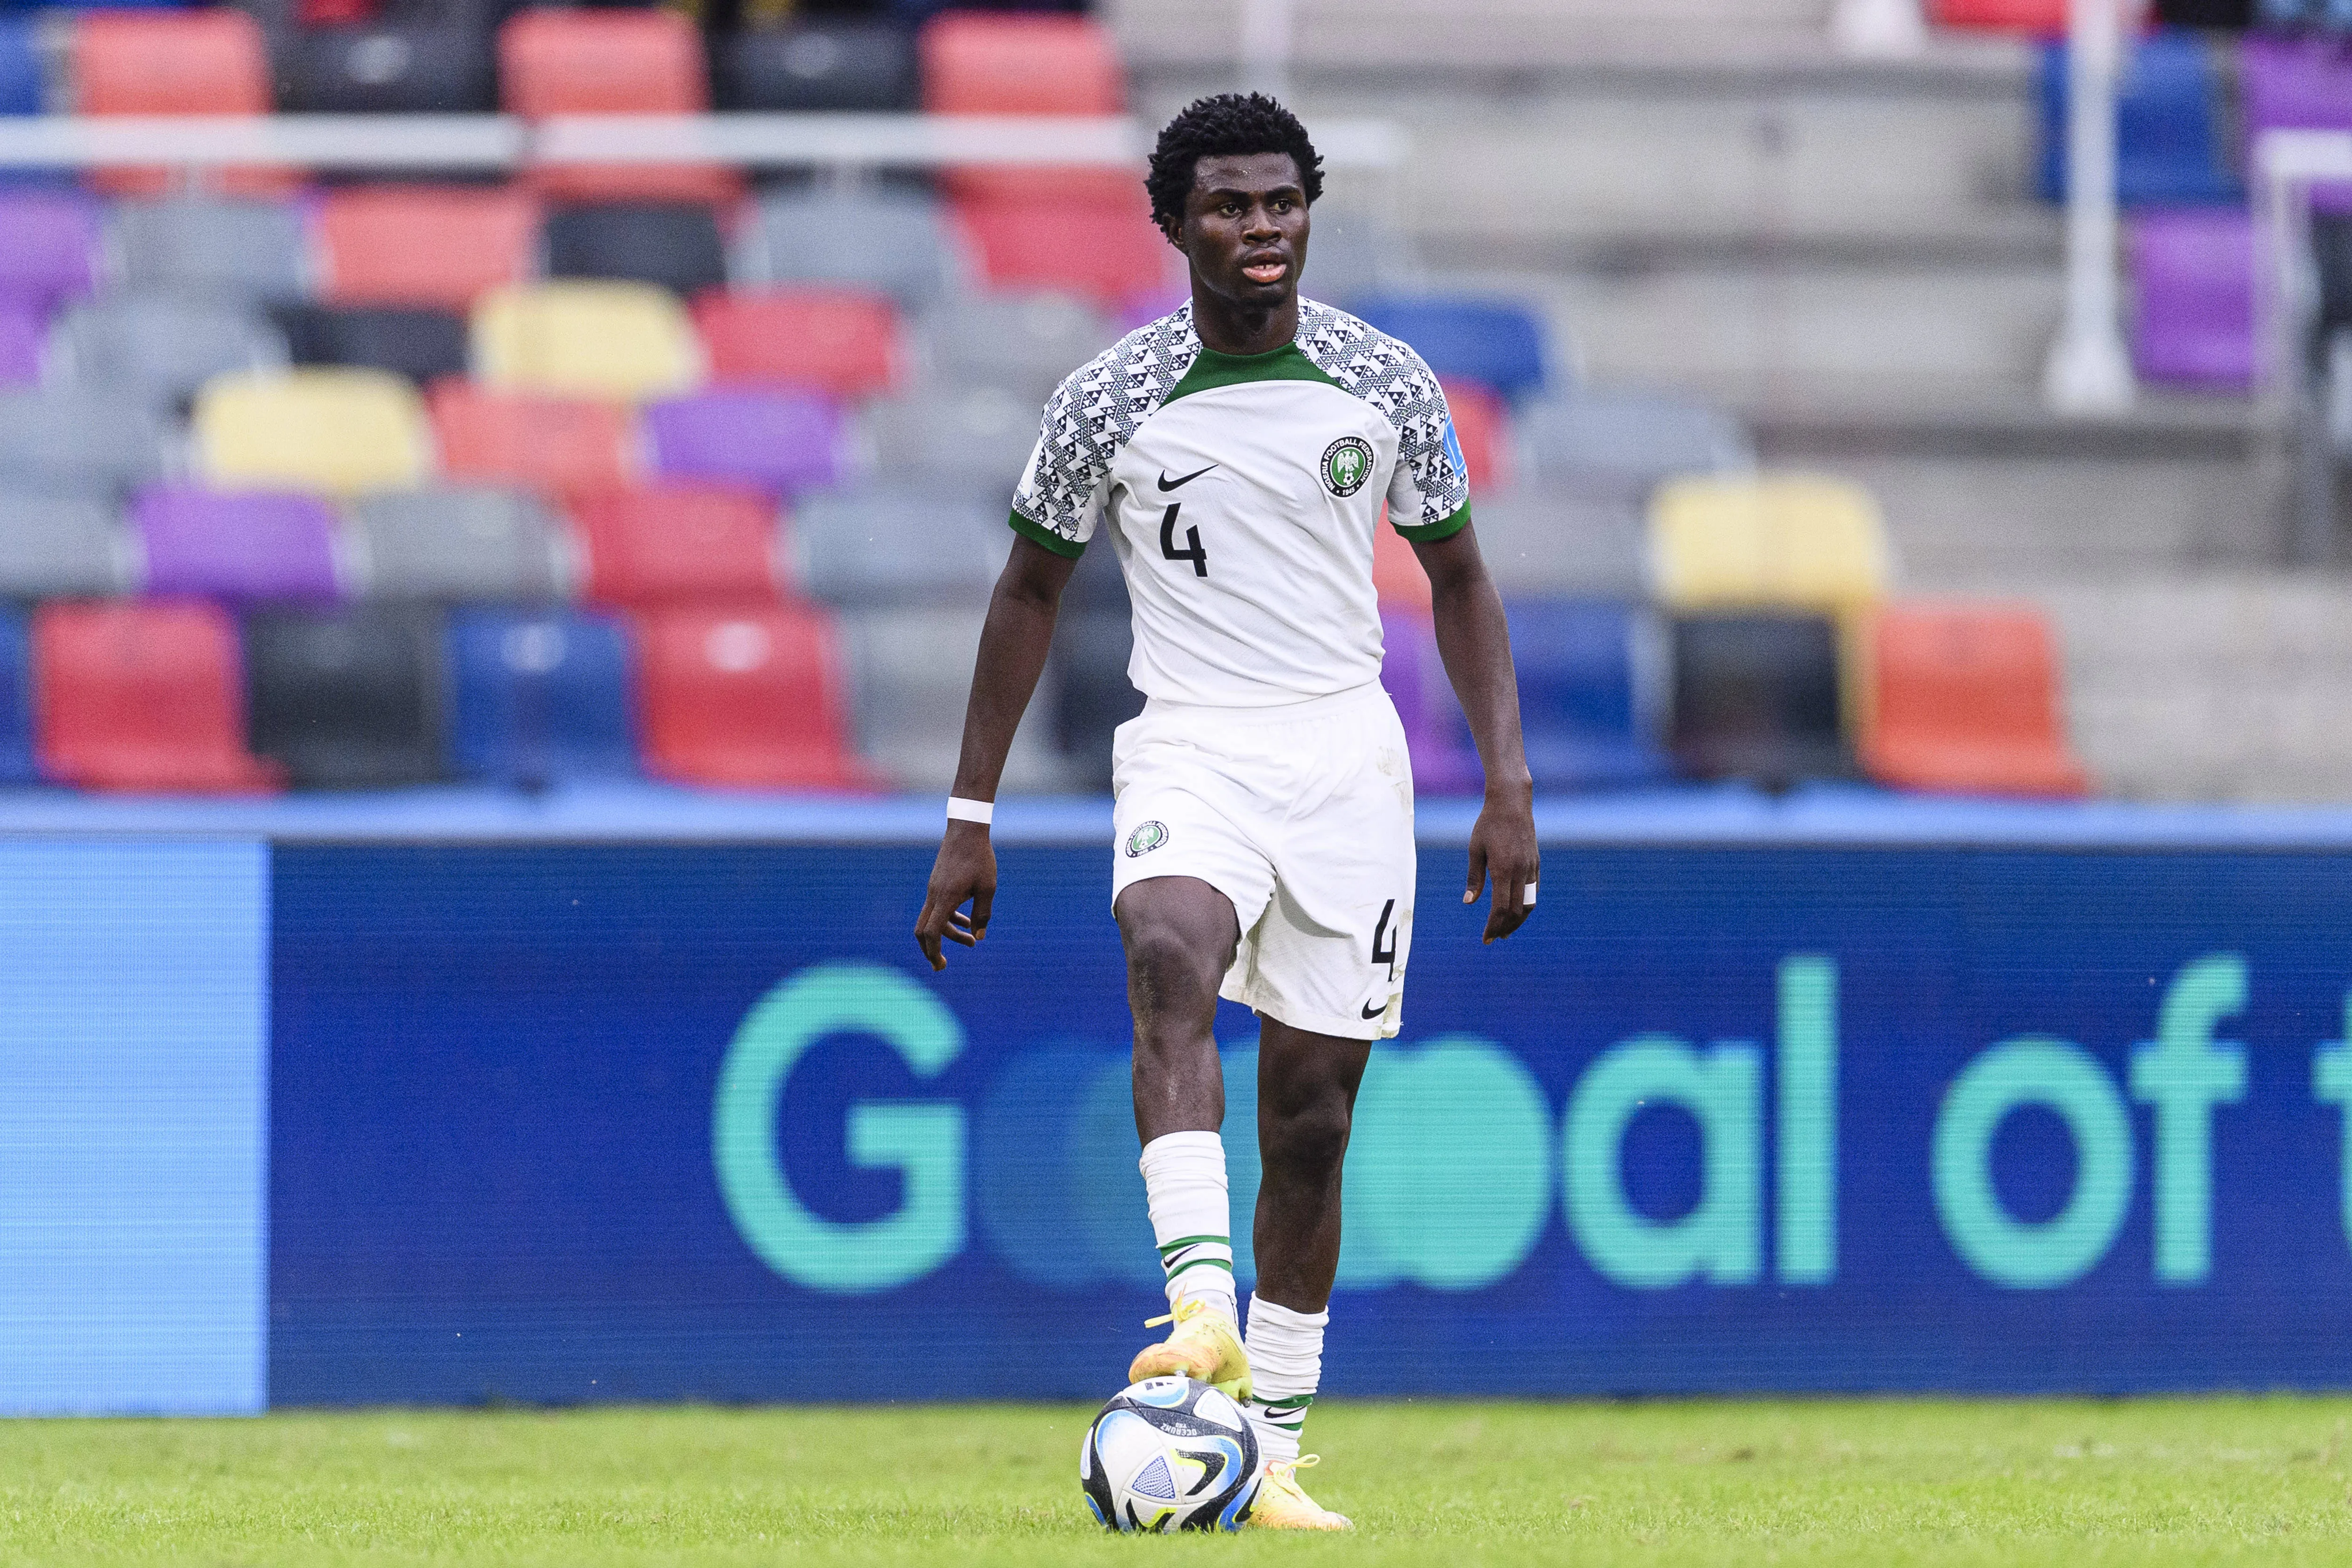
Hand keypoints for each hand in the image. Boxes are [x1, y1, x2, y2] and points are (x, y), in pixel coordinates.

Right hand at [915, 821, 997, 971]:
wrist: (966, 831)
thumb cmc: (979, 858)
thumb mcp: (987, 888)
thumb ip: (983, 914)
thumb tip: (979, 936)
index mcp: (945, 898)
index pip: (932, 932)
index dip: (934, 951)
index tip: (940, 965)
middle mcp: (934, 896)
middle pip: (922, 930)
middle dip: (931, 950)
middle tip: (943, 966)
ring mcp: (933, 890)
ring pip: (932, 920)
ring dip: (949, 934)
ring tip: (972, 942)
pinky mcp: (937, 884)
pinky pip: (938, 909)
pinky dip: (949, 919)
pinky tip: (967, 921)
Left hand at [1462, 786, 1538, 943]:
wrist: (1512, 804)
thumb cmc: (1488, 825)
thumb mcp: (1475, 850)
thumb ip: (1474, 878)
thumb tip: (1469, 903)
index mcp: (1503, 870)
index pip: (1499, 908)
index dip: (1493, 927)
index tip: (1486, 939)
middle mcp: (1520, 872)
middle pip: (1515, 911)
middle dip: (1504, 928)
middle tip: (1493, 938)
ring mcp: (1531, 868)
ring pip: (1528, 904)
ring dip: (1517, 921)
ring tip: (1506, 930)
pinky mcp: (1536, 864)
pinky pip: (1533, 891)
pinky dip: (1525, 906)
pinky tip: (1516, 911)